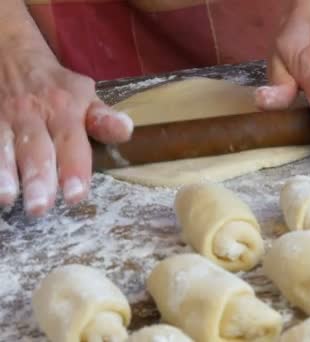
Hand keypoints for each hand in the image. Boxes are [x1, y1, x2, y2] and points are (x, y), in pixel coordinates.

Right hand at [0, 47, 132, 215]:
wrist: (11, 55)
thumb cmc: (57, 87)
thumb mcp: (84, 95)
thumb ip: (102, 118)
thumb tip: (126, 130)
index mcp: (64, 109)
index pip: (71, 141)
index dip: (74, 168)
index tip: (76, 195)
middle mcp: (33, 115)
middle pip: (35, 149)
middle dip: (38, 178)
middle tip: (41, 208)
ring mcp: (5, 118)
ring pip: (4, 147)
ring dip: (5, 174)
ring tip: (7, 199)